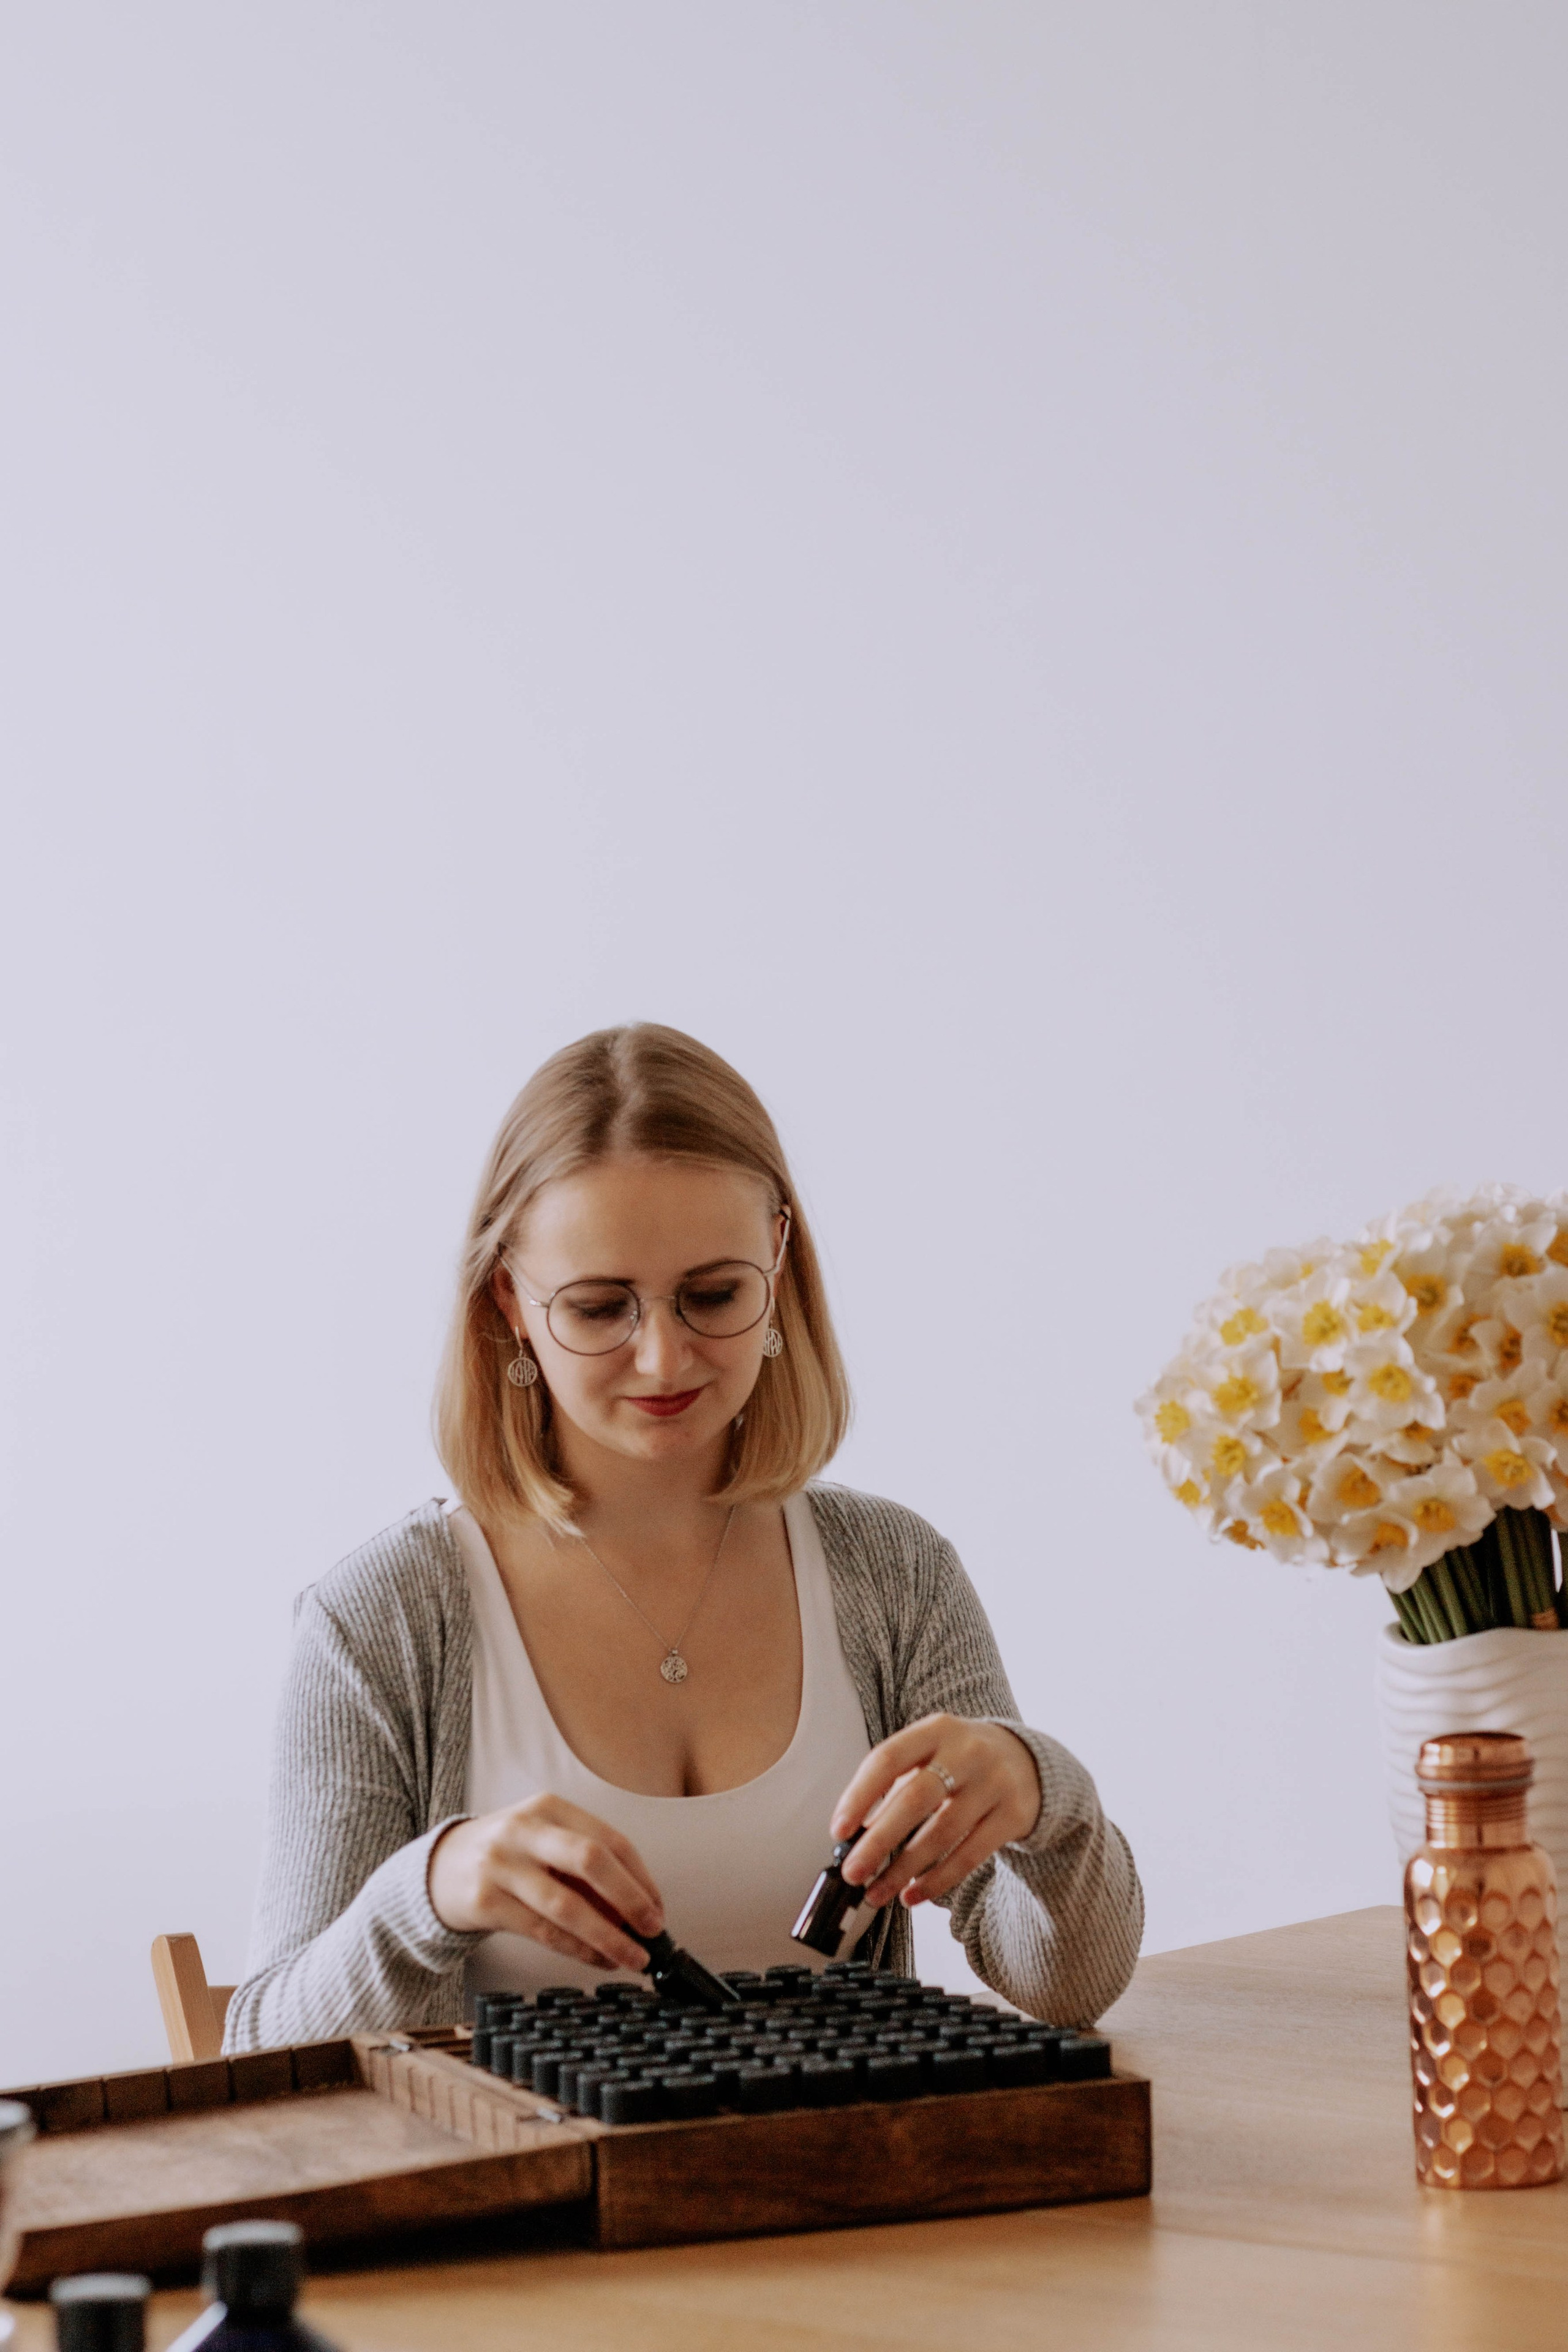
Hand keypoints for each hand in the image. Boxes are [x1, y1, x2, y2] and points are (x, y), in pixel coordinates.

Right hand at [427, 1793, 663, 1970]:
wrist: (440, 1869)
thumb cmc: (508, 1856)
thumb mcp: (544, 1843)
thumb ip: (585, 1868)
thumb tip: (638, 1910)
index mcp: (550, 1807)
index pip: (609, 1840)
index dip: (640, 1877)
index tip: (657, 1909)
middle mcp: (525, 1829)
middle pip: (590, 1860)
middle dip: (629, 1898)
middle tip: (653, 1930)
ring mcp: (501, 1864)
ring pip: (566, 1904)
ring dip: (606, 1936)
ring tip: (632, 1957)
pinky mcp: (485, 1901)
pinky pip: (542, 1931)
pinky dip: (576, 1949)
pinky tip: (597, 1959)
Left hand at [831, 1714, 1042, 1909]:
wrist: (1028, 1762)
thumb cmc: (961, 1762)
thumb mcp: (931, 1756)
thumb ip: (896, 1787)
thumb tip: (856, 1836)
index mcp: (936, 1730)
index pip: (888, 1759)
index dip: (859, 1796)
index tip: (838, 1831)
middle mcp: (967, 1751)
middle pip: (915, 1799)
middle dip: (878, 1840)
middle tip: (852, 1873)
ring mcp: (995, 1782)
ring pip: (942, 1832)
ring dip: (904, 1869)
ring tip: (877, 1892)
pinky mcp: (1014, 1815)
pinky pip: (970, 1855)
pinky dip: (938, 1880)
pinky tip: (914, 1895)